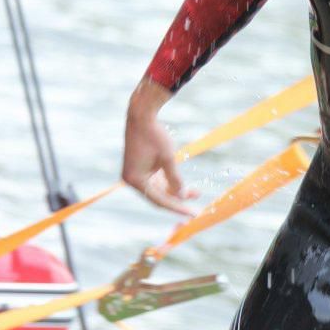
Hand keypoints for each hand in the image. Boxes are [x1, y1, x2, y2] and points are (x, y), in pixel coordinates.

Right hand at [122, 79, 198, 215]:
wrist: (142, 115)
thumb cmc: (154, 135)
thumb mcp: (168, 158)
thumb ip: (175, 180)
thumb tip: (182, 197)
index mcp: (135, 180)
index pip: (159, 200)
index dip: (178, 208)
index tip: (193, 214)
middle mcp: (132, 180)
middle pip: (159, 197)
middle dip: (178, 201)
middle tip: (196, 209)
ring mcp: (136, 174)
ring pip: (159, 189)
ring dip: (176, 191)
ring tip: (196, 193)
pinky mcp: (140, 168)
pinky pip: (157, 181)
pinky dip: (170, 183)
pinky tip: (185, 186)